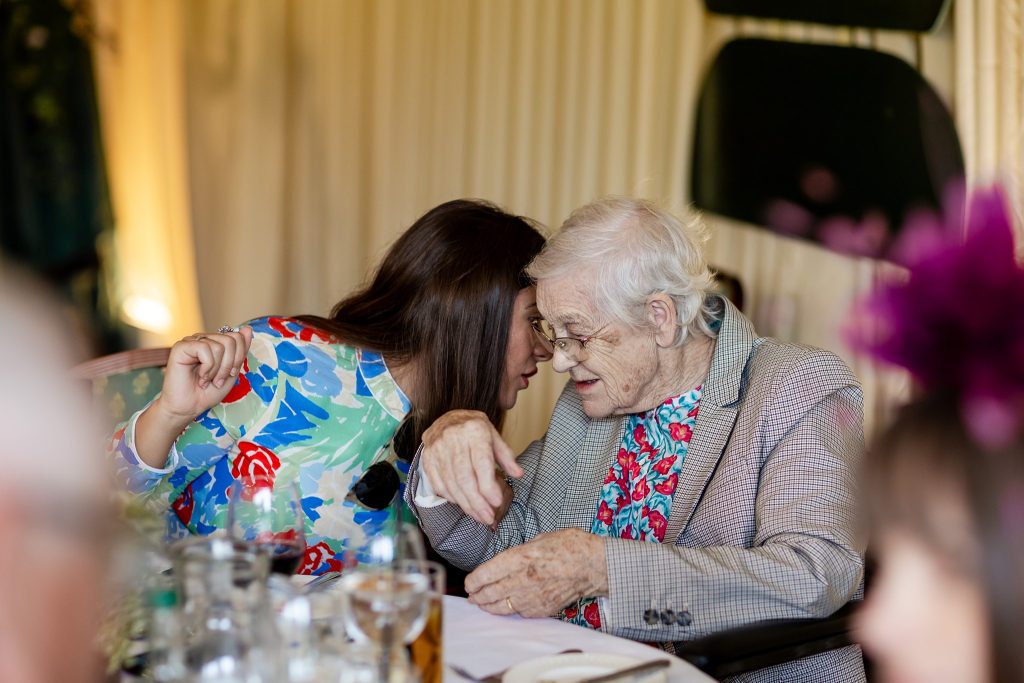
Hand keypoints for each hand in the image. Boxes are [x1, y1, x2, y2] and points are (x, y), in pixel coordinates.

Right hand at [154, 327, 253, 424]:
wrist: (188, 408)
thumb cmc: (208, 392)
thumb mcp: (232, 372)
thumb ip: (240, 351)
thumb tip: (247, 328)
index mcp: (215, 343)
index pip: (238, 337)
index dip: (239, 358)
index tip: (230, 374)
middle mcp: (204, 339)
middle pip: (231, 340)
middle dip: (229, 365)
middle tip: (218, 380)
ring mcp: (192, 341)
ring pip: (219, 346)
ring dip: (217, 370)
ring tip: (207, 380)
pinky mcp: (181, 347)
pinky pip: (204, 349)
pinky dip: (207, 367)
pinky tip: (200, 376)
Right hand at [420, 409, 519, 525]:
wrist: (447, 418)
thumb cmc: (474, 429)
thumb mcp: (494, 435)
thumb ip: (505, 456)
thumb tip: (518, 474)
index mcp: (474, 430)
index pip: (481, 463)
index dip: (488, 486)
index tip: (497, 503)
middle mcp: (453, 438)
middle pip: (464, 478)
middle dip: (477, 502)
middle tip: (488, 517)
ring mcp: (437, 449)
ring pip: (451, 484)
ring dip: (466, 505)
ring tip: (479, 516)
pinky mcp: (427, 459)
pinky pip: (438, 484)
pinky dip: (451, 498)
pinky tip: (462, 504)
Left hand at [465, 529, 607, 616]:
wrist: (595, 565)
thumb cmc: (571, 546)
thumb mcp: (541, 539)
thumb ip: (520, 552)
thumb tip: (507, 561)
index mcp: (521, 558)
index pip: (488, 573)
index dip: (474, 581)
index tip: (469, 583)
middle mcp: (524, 579)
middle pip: (491, 593)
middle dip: (478, 596)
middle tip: (472, 597)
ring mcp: (534, 597)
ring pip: (503, 607)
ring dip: (489, 606)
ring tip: (482, 604)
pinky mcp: (544, 609)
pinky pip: (521, 613)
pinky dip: (511, 610)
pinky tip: (506, 606)